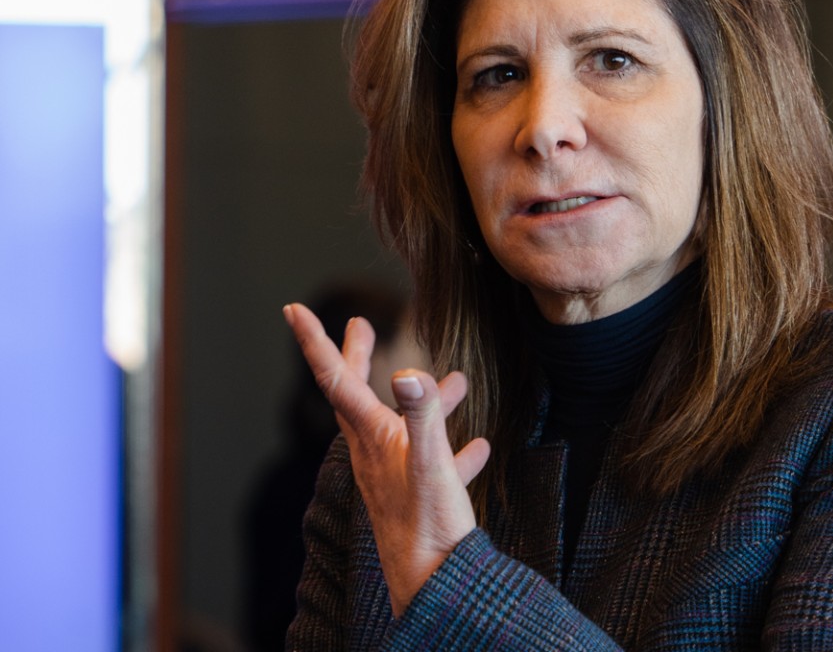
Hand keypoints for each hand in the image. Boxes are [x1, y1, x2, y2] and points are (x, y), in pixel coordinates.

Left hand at [284, 302, 490, 614]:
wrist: (436, 585)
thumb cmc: (430, 525)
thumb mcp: (430, 462)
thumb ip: (422, 413)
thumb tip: (406, 371)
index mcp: (372, 435)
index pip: (335, 378)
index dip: (314, 341)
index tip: (293, 309)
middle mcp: (375, 451)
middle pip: (356, 394)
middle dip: (356, 357)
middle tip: (359, 325)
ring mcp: (395, 474)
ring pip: (401, 424)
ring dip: (422, 398)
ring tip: (456, 380)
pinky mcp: (418, 496)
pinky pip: (433, 462)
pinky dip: (453, 447)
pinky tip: (478, 445)